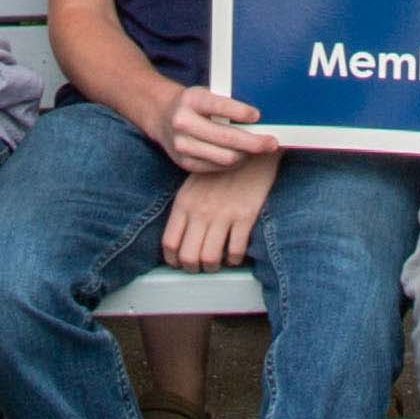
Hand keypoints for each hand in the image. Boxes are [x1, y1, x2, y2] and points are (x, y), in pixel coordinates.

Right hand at [141, 83, 277, 174]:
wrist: (163, 115)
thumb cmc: (195, 104)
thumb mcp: (206, 94)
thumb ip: (227, 103)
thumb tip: (261, 118)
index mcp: (191, 100)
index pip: (219, 106)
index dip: (240, 112)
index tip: (258, 116)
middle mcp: (183, 122)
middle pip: (226, 138)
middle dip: (254, 142)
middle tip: (272, 143)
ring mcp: (182, 145)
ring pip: (225, 157)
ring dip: (246, 154)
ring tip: (258, 149)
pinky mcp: (184, 162)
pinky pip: (217, 167)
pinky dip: (234, 163)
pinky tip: (241, 155)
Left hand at [160, 149, 277, 269]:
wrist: (249, 150)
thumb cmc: (220, 170)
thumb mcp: (192, 185)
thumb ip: (185, 210)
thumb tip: (181, 238)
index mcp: (184, 203)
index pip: (170, 242)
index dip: (173, 260)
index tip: (179, 263)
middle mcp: (200, 211)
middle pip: (189, 256)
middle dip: (193, 268)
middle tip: (199, 267)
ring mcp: (223, 215)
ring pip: (211, 258)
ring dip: (213, 267)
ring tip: (218, 263)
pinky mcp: (245, 217)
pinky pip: (236, 251)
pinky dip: (235, 259)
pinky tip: (235, 255)